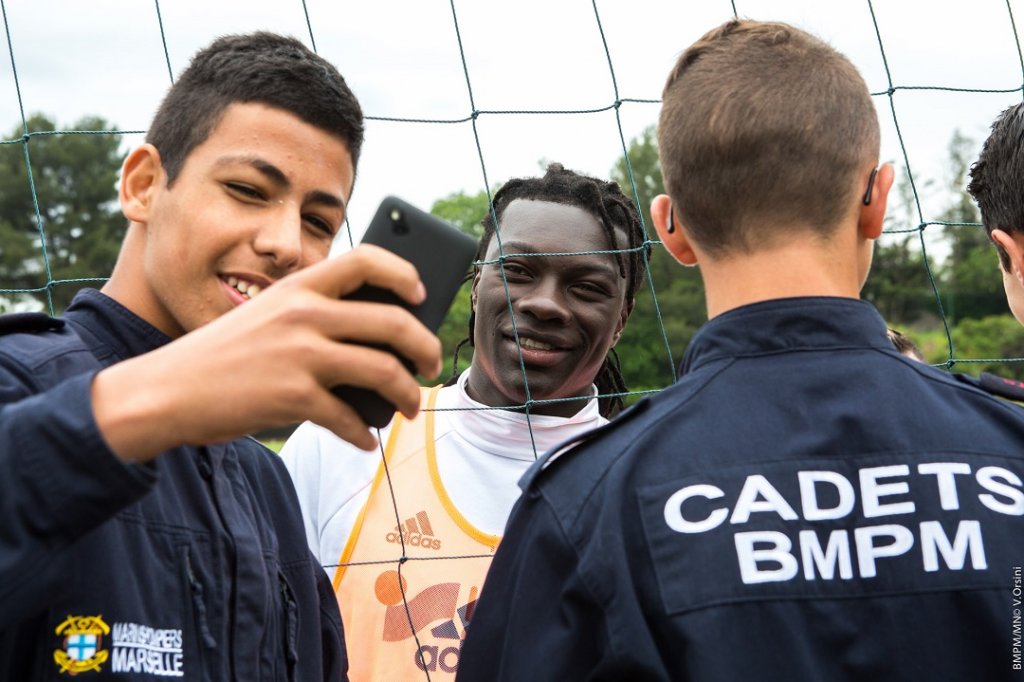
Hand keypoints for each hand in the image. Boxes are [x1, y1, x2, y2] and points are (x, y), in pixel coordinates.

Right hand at [92, 245, 441, 459]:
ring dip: (409, 395)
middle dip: (425, 348)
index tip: (421, 293)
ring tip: (411, 407)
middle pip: (393, 321)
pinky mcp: (293, 397)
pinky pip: (349, 418)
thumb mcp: (265, 316)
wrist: (166, 391)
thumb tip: (375, 345)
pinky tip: (365, 442)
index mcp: (298, 287)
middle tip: (431, 366)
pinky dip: (363, 435)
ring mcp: (301, 354)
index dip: (403, 272)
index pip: (365, 259)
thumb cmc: (221, 356)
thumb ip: (312, 318)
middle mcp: (304, 314)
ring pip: (385, 370)